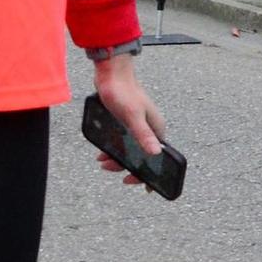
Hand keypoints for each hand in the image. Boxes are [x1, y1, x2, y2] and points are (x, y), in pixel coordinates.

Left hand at [92, 54, 168, 187]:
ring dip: (118, 159)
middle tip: (113, 171)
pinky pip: (122, 142)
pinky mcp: (127, 122)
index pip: (158, 157)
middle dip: (129, 167)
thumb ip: (143, 135)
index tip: (146, 187)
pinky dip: (113, 149)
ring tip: (102, 161)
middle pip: (143, 156)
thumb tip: (156, 153)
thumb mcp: (132, 116)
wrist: (112, 73)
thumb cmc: (123, 92)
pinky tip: (102, 152)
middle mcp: (150, 129)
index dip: (152, 173)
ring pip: (131, 150)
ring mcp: (138, 125)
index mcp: (157, 129)